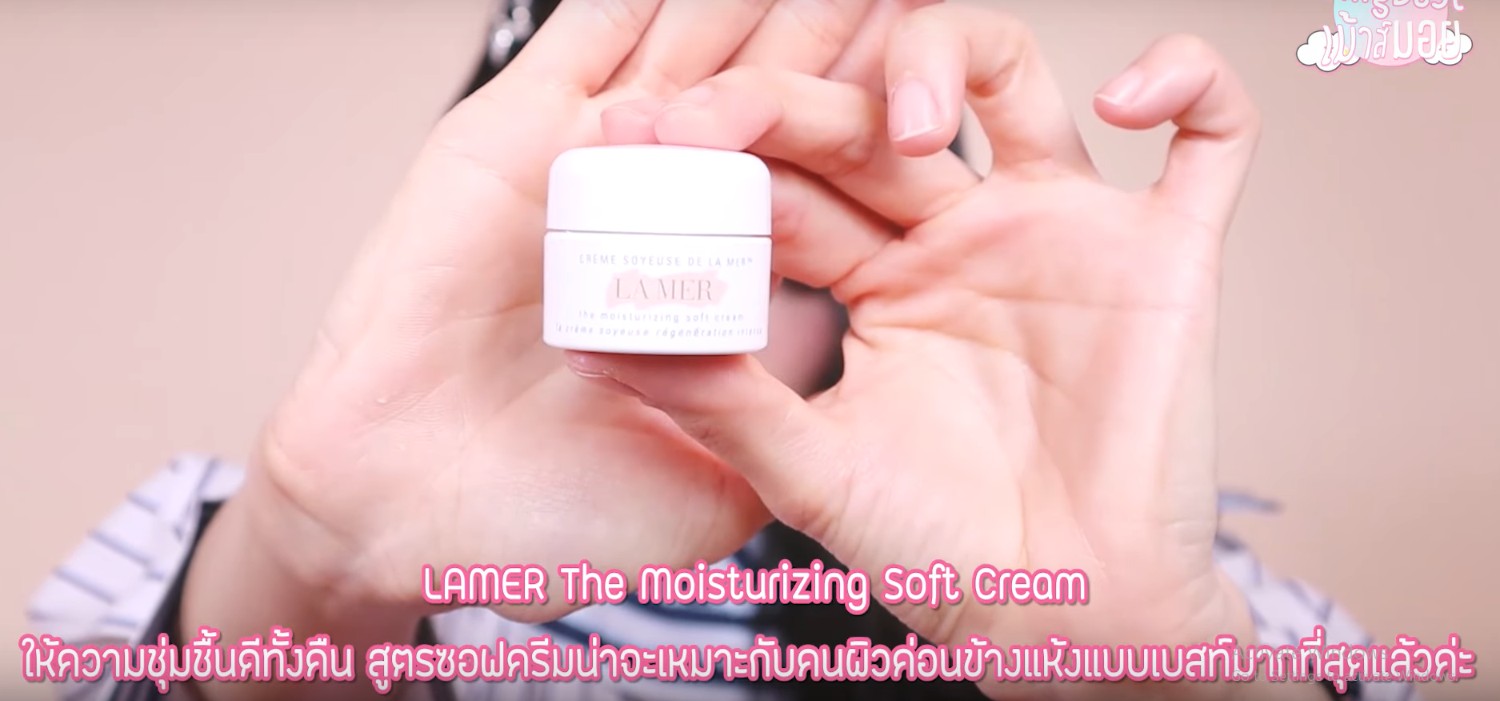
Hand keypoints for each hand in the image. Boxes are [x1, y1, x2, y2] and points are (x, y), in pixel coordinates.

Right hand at [204, 0, 931, 625]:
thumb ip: (785, 423)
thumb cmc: (548, 518)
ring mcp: (595, 161)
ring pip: (701, 45)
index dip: (894, 130)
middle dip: (846, 32)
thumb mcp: (716, 485)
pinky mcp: (519, 132)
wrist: (400, 510)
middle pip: (782, 92)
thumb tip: (869, 391)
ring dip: (770, 2)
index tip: (949, 99)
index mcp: (724, 280)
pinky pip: (595, 30)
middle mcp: (668, 208)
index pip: (832, 180)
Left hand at [577, 4, 1262, 695]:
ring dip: (950, 61)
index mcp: (877, 276)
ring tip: (909, 121)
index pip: (793, 185)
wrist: (1066, 616)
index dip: (722, 157)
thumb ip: (718, 399)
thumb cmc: (941, 552)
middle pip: (877, 120)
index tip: (642, 144)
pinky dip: (1193, 90)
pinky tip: (1130, 104)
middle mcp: (961, 233)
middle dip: (796, 104)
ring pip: (1016, 81)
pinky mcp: (1167, 253)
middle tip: (722, 115)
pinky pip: (1211, 143)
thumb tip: (598, 340)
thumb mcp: (810, 470)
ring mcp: (1062, 230)